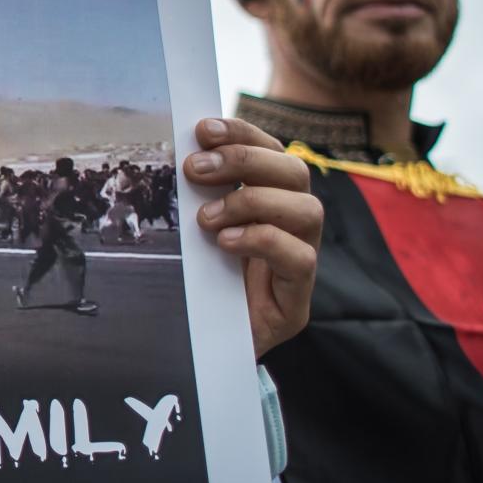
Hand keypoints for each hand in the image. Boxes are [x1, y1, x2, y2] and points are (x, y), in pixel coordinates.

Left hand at [186, 117, 320, 357]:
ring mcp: (301, 262)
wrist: (201, 353)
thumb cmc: (195, 286)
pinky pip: (301, 259)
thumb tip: (175, 152)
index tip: (203, 128)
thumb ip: (195, 197)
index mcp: (269, 202)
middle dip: (244, 161)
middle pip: (295, 172)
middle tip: (195, 169)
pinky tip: (226, 243)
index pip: (272, 152)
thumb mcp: (191, 233)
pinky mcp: (297, 301)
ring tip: (206, 218)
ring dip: (252, 202)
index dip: (243, 133)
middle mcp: (293, 227)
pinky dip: (263, 241)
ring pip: (307, 211)